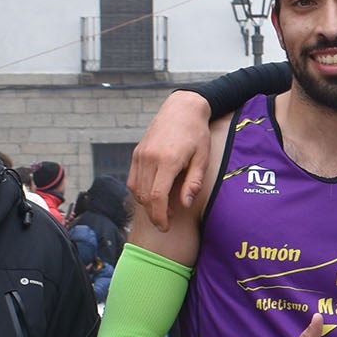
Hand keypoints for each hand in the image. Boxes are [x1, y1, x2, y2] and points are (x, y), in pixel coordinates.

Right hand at [128, 90, 215, 228]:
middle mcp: (149, 158)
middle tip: (166, 222)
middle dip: (154, 214)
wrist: (182, 108)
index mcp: (168, 160)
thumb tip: (184, 204)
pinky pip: (132, 178)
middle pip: (145, 196)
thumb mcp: (203, 158)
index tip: (165, 227)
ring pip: (136, 189)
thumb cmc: (196, 133)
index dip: (160, 216)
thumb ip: (193, 182)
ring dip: (146, 204)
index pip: (157, 196)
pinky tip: (152, 194)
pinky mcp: (136, 152)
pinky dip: (139, 191)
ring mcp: (140, 154)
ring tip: (162, 208)